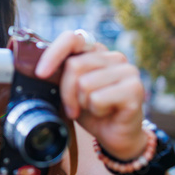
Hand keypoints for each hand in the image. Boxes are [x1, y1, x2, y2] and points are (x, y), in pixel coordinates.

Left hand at [35, 31, 146, 160]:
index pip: (71, 38)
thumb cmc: (91, 111)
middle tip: (74, 108)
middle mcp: (114, 56)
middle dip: (67, 92)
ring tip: (94, 108)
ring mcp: (127, 71)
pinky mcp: (135, 88)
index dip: (53, 54)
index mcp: (97, 51)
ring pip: (84, 83)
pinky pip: (97, 98)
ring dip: (82, 103)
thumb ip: (61, 74)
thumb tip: (39, 70)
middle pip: (74, 65)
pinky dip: (96, 111)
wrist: (116, 137)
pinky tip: (107, 113)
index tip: (40, 73)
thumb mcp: (70, 90)